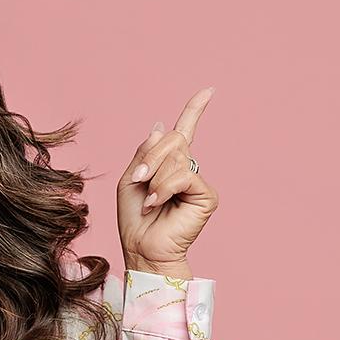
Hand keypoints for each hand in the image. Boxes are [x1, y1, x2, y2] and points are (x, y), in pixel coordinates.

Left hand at [118, 86, 218, 274]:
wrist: (142, 249)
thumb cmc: (135, 220)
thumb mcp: (131, 178)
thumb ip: (145, 152)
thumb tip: (161, 127)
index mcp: (169, 164)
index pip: (185, 131)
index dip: (195, 110)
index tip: (209, 91)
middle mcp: (187, 169)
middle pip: (174, 139)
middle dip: (151, 157)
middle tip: (138, 179)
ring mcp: (198, 182)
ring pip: (176, 157)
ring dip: (154, 177)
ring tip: (149, 200)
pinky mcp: (207, 195)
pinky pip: (183, 175)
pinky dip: (164, 188)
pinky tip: (157, 203)